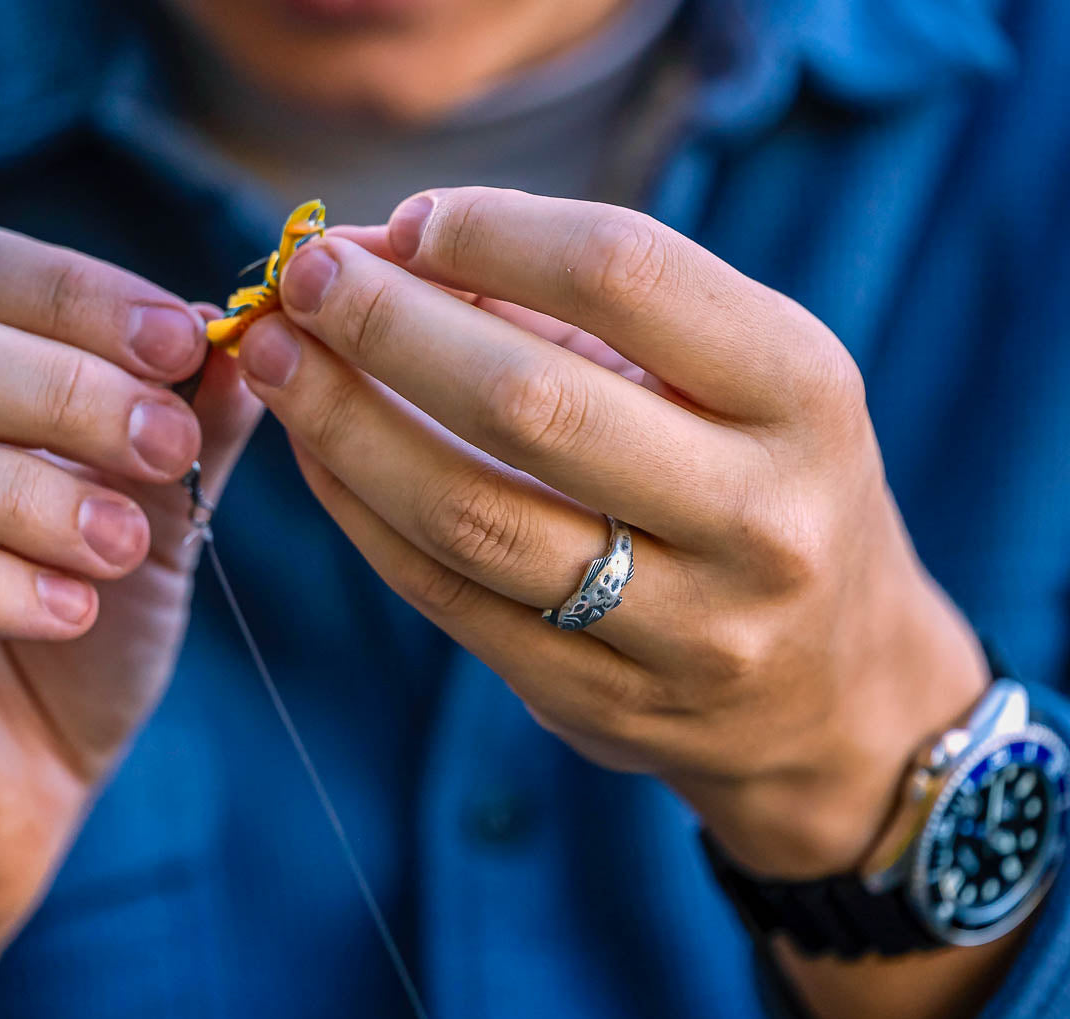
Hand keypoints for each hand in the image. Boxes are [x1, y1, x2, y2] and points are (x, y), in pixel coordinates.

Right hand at [0, 225, 259, 956]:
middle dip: (60, 389)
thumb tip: (250, 335)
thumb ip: (187, 429)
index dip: (72, 294)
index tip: (186, 342)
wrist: (19, 785)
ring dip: (29, 493)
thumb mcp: (151, 518)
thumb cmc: (79, 636)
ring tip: (126, 545)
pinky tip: (72, 614)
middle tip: (163, 447)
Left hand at [238, 186, 987, 879]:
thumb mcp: (734, 377)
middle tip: (305, 280)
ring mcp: (684, 630)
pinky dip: (365, 515)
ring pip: (470, 518)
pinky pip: (450, 600)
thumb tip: (395, 250)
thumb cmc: (764, 486)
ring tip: (277, 361)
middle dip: (387, 327)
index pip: (624, 274)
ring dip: (346, 426)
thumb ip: (581, 311)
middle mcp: (757, 518)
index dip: (492, 232)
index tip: (409, 223)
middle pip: (528, 405)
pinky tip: (320, 456)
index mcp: (802, 393)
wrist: (831, 688)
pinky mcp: (603, 704)